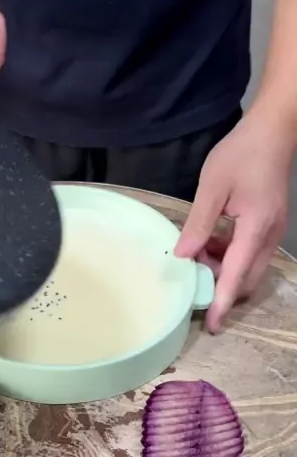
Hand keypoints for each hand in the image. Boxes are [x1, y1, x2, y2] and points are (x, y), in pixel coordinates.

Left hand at [174, 114, 293, 331]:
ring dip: (224, 268)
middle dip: (220, 285)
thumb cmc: (241, 154)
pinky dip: (231, 255)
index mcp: (256, 229)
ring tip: (197, 250)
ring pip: (249, 268)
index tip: (212, 325)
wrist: (272, 131)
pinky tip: (211, 239)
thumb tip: (182, 257)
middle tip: (192, 275)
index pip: (236, 276)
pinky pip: (251, 253)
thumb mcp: (212, 188)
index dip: (221, 302)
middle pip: (246, 279)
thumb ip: (197, 224)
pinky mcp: (270, 225)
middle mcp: (269, 237)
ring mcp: (273, 232)